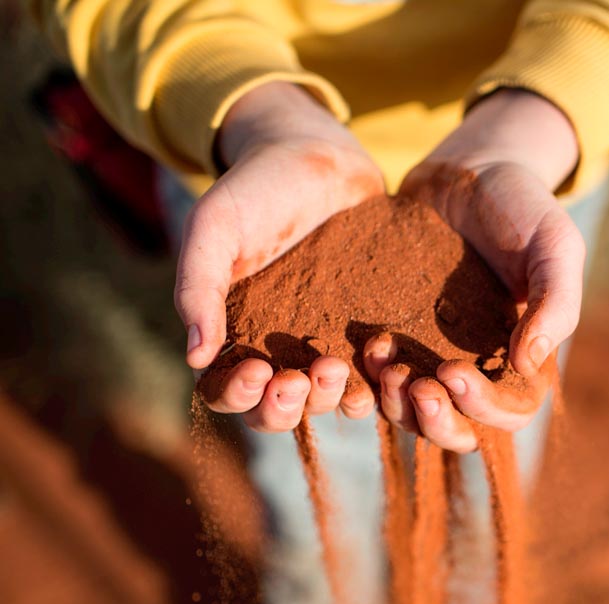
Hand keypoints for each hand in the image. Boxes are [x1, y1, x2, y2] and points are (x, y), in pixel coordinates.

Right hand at [178, 82, 383, 431]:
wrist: (316, 156)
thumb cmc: (254, 190)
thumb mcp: (214, 229)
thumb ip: (198, 288)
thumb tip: (194, 357)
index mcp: (233, 338)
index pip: (227, 394)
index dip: (239, 396)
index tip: (256, 370)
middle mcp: (280, 352)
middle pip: (280, 411)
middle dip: (288, 406)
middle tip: (300, 378)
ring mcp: (329, 344)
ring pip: (329, 400)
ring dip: (332, 398)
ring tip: (337, 365)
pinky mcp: (369, 330)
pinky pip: (376, 370)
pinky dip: (378, 377)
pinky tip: (382, 360)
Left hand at [383, 89, 582, 451]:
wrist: (472, 170)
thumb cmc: (525, 207)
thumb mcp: (556, 247)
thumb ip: (554, 304)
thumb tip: (526, 365)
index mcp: (522, 360)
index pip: (509, 414)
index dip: (481, 407)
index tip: (452, 371)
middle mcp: (477, 368)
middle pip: (458, 430)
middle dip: (434, 420)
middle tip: (414, 385)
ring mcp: (432, 356)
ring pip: (412, 413)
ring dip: (396, 403)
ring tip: (382, 362)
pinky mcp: (395, 335)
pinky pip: (377, 377)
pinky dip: (368, 376)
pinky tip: (363, 345)